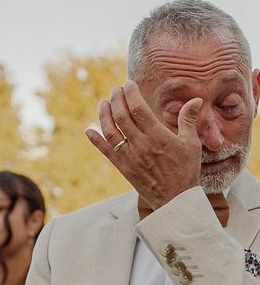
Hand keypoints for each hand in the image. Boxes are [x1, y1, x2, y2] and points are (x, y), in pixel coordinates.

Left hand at [85, 79, 202, 209]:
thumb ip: (188, 120)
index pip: (139, 110)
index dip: (131, 94)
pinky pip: (106, 152)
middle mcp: (141, 146)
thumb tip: (194, 99)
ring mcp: (130, 157)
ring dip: (104, 116)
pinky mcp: (123, 168)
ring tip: (103, 103)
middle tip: (115, 90)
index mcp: (158, 137)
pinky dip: (96, 141)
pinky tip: (89, 131)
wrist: (175, 199)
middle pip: (122, 117)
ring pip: (111, 132)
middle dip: (116, 100)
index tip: (128, 84)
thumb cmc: (186, 170)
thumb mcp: (191, 144)